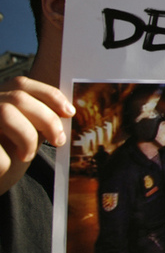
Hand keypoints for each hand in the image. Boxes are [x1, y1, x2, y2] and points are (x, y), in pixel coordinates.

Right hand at [0, 76, 74, 194]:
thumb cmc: (4, 154)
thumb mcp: (22, 131)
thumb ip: (37, 119)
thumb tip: (66, 113)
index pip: (21, 84)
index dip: (49, 95)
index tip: (69, 113)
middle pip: (18, 98)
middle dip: (46, 118)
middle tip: (59, 140)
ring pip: (5, 113)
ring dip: (26, 137)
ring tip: (27, 155)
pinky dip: (6, 162)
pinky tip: (5, 168)